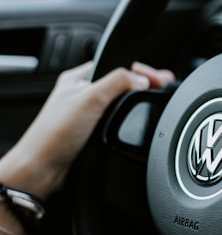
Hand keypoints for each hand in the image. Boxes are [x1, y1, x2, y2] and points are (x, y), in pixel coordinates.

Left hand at [0, 61, 174, 199]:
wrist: (44, 169)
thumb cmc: (54, 134)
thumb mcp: (91, 99)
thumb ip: (118, 82)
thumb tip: (142, 78)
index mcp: (79, 78)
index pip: (117, 65)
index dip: (140, 70)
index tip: (160, 78)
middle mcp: (83, 94)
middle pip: (121, 83)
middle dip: (142, 84)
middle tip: (163, 87)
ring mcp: (88, 114)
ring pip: (119, 103)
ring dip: (135, 102)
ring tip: (154, 99)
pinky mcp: (92, 131)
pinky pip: (116, 120)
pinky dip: (128, 119)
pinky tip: (135, 121)